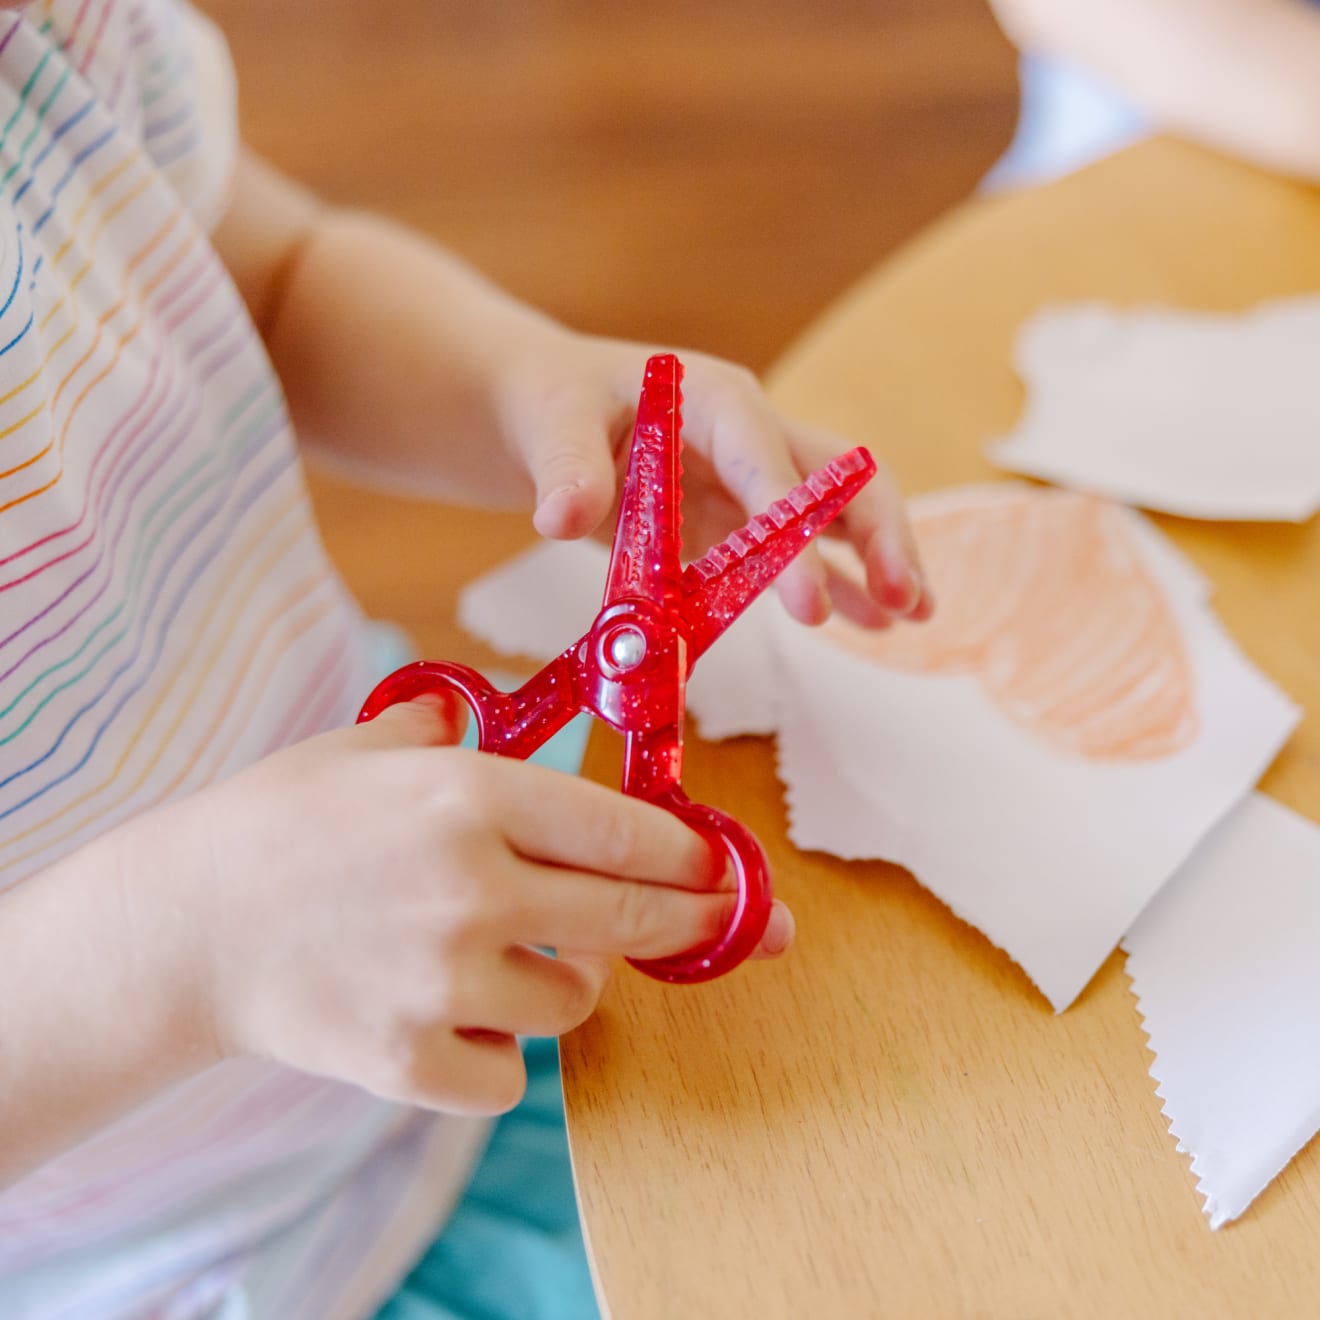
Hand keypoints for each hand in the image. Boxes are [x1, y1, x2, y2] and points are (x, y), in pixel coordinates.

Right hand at [177, 699, 792, 1114]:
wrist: (177, 927)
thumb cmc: (277, 825)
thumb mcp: (369, 747)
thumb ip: (451, 729)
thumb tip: (496, 710)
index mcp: (470, 798)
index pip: (627, 831)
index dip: (692, 854)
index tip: (724, 867)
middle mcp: (471, 888)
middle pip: (632, 918)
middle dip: (696, 923)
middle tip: (730, 925)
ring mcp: (442, 982)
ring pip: (575, 1001)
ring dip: (570, 982)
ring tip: (520, 956)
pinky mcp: (408, 1060)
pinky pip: (510, 1074)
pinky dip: (501, 1050)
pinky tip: (463, 1015)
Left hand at [495, 329, 933, 628]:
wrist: (548, 412)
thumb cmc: (556, 405)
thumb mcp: (550, 425)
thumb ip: (565, 469)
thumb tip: (564, 519)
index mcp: (714, 399)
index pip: (768, 464)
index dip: (795, 533)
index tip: (808, 604)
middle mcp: (751, 433)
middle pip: (838, 477)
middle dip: (879, 534)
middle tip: (903, 599)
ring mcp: (753, 477)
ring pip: (838, 512)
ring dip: (879, 558)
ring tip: (916, 614)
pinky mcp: (742, 518)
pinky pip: (804, 549)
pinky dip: (839, 581)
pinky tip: (875, 624)